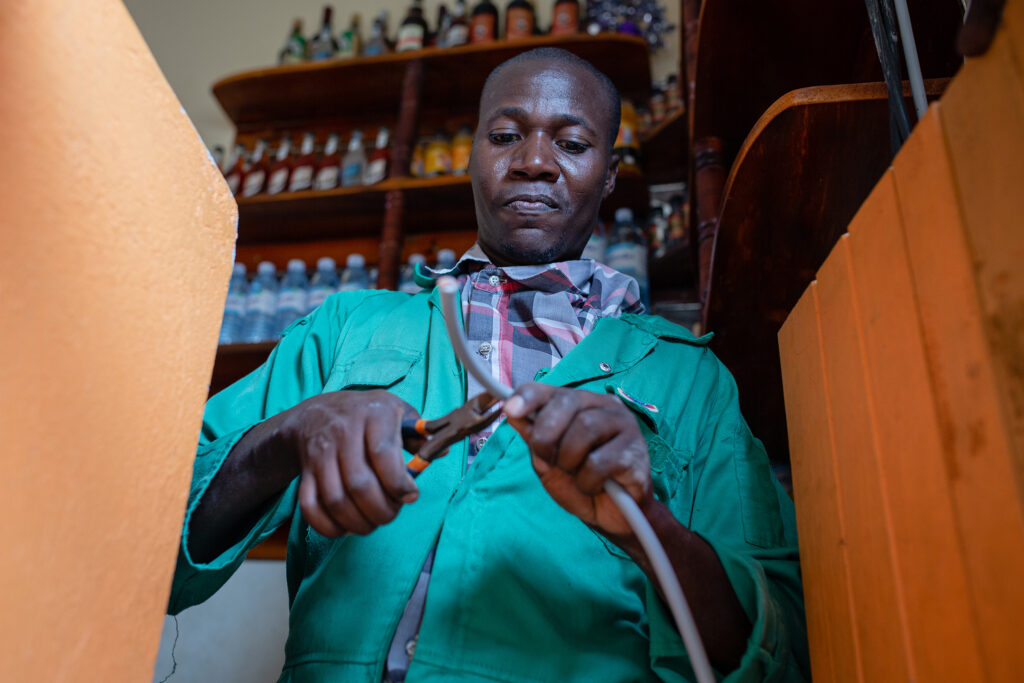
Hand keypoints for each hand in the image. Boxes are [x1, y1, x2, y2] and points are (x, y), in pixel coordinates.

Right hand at [281, 390, 420, 537]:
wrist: (317, 413)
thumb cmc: (367, 415)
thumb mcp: (396, 411)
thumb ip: (418, 434)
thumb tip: (440, 452)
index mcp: (373, 414)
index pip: (383, 454)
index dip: (399, 483)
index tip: (411, 496)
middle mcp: (343, 431)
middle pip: (359, 484)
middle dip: (381, 510)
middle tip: (391, 514)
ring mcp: (320, 453)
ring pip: (335, 499)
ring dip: (358, 522)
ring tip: (372, 524)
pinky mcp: (305, 472)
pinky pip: (310, 506)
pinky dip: (328, 526)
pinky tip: (346, 528)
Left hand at [504, 383, 652, 538]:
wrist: (611, 515)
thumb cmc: (579, 482)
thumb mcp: (547, 462)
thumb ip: (533, 437)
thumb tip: (512, 412)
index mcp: (580, 403)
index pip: (551, 390)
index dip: (529, 397)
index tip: (510, 410)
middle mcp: (604, 406)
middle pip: (568, 403)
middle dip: (546, 436)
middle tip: (548, 461)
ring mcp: (624, 425)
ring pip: (585, 428)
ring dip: (568, 460)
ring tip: (574, 474)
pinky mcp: (636, 452)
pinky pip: (600, 462)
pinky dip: (587, 481)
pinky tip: (593, 486)